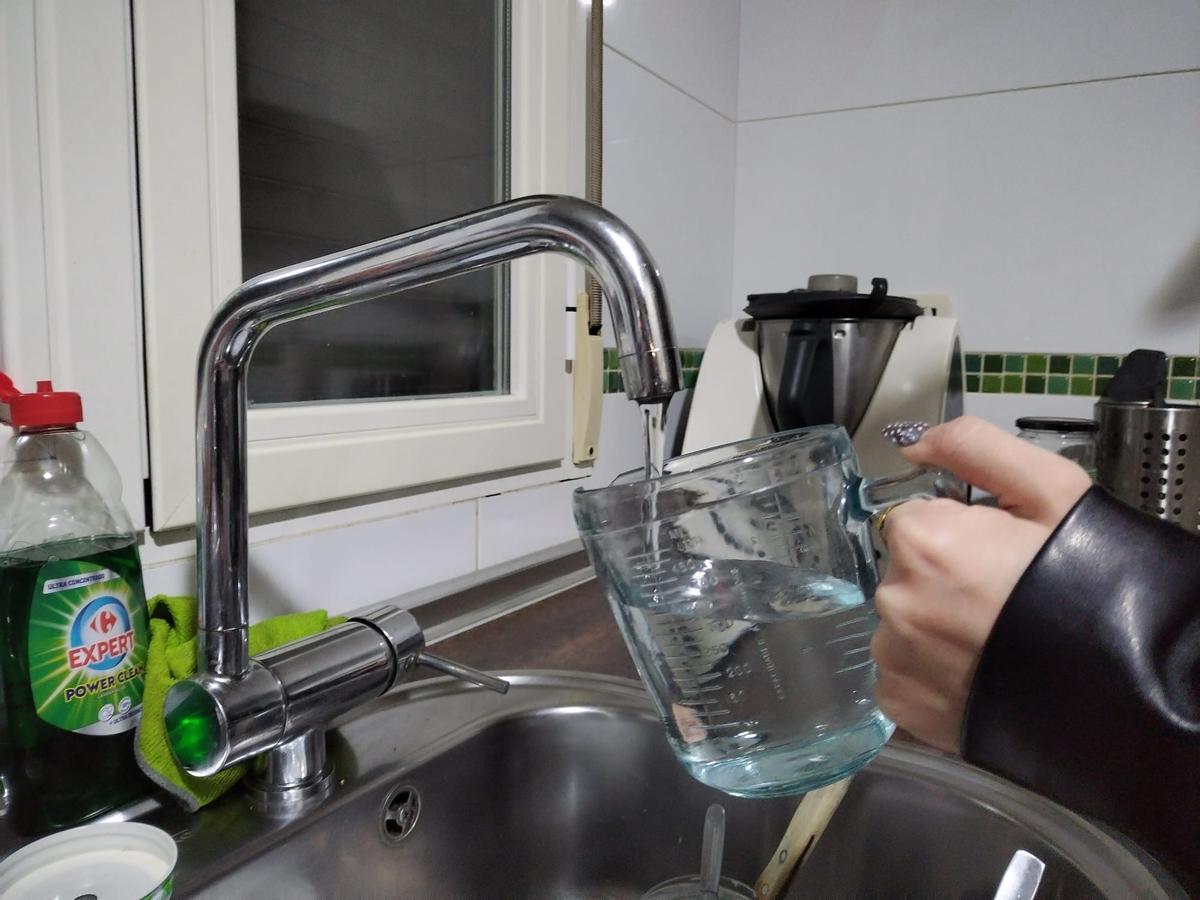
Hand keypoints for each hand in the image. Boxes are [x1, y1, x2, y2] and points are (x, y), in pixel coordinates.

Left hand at [871, 415, 1091, 751]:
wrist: (1127, 686)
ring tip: (995, 641)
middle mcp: (894, 598)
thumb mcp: (1051, 490)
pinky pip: (904, 675)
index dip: (960, 532)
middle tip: (1003, 598)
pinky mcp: (901, 705)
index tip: (998, 552)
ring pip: (904, 624)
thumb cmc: (1093, 581)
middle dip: (945, 578)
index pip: (915, 520)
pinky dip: (932, 673)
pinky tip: (979, 672)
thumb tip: (915, 444)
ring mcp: (894, 657)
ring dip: (937, 627)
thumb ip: (975, 447)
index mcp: (921, 539)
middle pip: (906, 572)